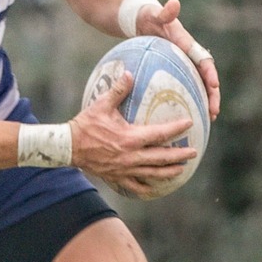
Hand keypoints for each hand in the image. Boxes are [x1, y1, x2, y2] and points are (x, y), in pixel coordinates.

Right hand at [68, 71, 197, 198]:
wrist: (67, 147)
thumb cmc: (84, 125)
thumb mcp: (101, 105)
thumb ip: (118, 90)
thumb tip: (129, 73)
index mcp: (130, 138)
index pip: (160, 134)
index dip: (176, 129)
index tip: (190, 123)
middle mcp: (131, 156)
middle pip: (162, 157)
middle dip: (180, 155)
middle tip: (194, 152)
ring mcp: (124, 169)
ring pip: (152, 173)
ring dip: (168, 171)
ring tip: (180, 169)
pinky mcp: (116, 176)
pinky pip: (135, 185)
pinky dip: (146, 187)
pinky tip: (154, 188)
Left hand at [135, 0, 220, 119]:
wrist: (141, 18)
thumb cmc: (147, 16)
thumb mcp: (154, 13)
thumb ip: (164, 12)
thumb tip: (174, 3)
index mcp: (187, 44)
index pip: (203, 60)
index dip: (210, 73)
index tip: (215, 86)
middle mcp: (188, 56)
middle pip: (206, 78)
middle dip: (212, 95)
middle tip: (213, 113)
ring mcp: (182, 64)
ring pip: (197, 86)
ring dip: (203, 102)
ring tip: (206, 120)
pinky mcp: (173, 71)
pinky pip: (181, 88)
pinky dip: (186, 101)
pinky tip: (180, 117)